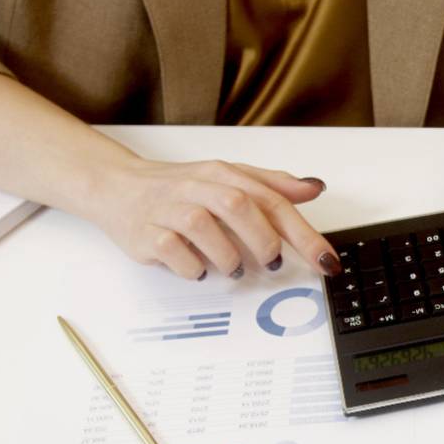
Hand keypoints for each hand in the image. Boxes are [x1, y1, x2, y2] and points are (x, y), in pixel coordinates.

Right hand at [85, 159, 340, 280]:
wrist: (117, 186)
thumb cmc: (180, 186)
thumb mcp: (229, 178)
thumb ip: (272, 185)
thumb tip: (314, 188)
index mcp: (223, 174)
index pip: (272, 201)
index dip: (304, 234)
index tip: (326, 261)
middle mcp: (196, 186)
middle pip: (238, 206)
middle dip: (263, 240)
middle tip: (271, 261)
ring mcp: (168, 209)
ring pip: (203, 227)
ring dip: (227, 256)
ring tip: (234, 266)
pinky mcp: (144, 233)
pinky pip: (172, 251)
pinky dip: (192, 267)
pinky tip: (199, 269)